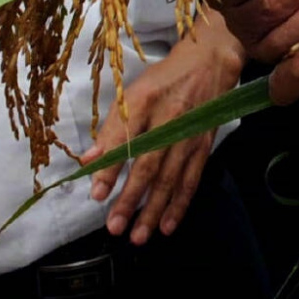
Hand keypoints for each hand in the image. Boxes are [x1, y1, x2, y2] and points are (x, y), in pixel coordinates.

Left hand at [81, 14, 244, 244]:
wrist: (210, 62)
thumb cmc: (164, 80)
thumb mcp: (133, 93)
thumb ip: (111, 128)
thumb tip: (88, 161)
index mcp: (144, 101)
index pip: (124, 139)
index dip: (110, 169)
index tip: (97, 195)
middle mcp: (168, 119)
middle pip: (148, 165)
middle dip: (131, 199)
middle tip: (115, 227)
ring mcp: (188, 135)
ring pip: (170, 179)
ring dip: (154, 210)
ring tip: (138, 236)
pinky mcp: (203, 146)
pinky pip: (191, 180)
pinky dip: (179, 205)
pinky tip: (167, 226)